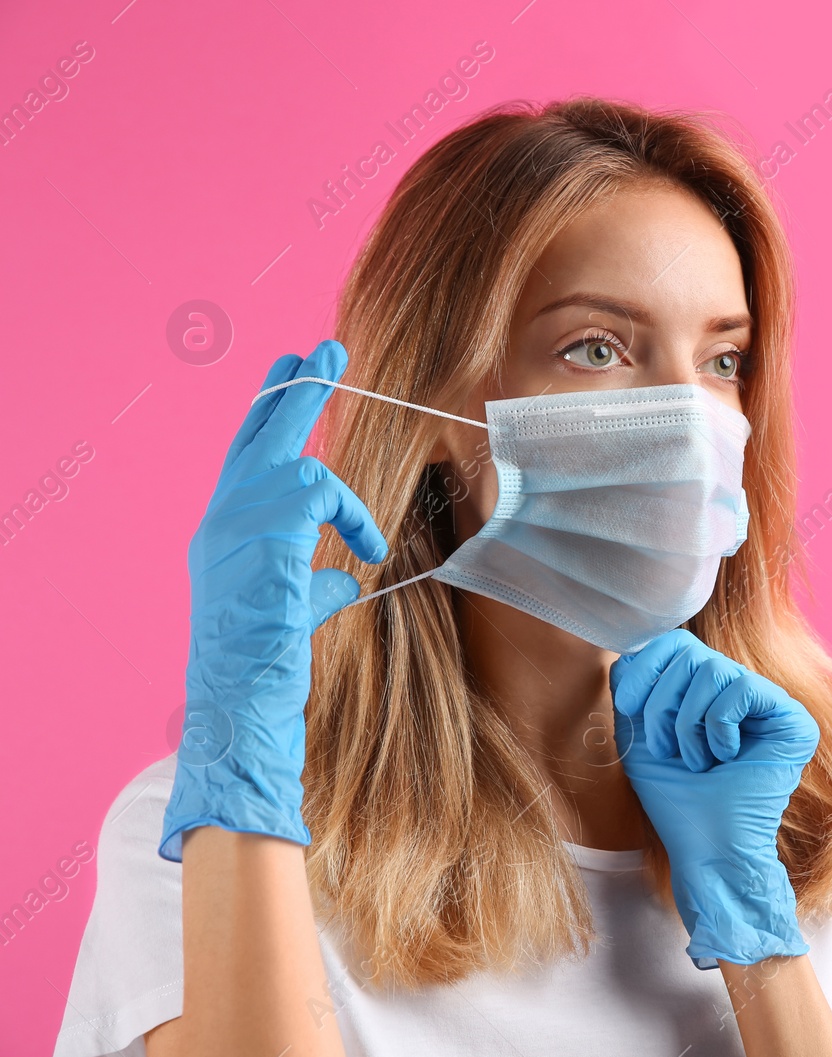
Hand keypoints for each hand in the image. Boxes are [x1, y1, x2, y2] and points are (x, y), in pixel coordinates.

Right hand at [159, 340, 386, 861]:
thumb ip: (316, 584)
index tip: (287, 379)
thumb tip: (349, 577)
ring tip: (340, 377)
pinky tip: (368, 547)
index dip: (268, 419)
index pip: (245, 461)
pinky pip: (322, 491)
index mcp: (224, 532)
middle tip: (322, 348)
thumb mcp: (294, 611)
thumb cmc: (267, 663)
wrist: (241, 692)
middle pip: (256, 436)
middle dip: (292, 389)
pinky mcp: (267, 528)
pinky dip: (352, 514)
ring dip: (324, 425)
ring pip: (292, 453)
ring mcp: (238, 521)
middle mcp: (222, 519)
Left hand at [609, 629, 819, 968]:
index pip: (676, 644)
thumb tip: (627, 649)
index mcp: (709, 693)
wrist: (708, 849)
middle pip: (690, 652)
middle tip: (667, 748)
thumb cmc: (676, 801)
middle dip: (663, 702)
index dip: (646, 664)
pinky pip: (742, 689)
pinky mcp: (793, 719)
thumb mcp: (640, 738)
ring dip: (689, 722)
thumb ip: (633, 691)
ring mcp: (769, 704)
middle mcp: (741, 691)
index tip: (628, 705)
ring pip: (714, 669)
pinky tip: (726, 757)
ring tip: (697, 761)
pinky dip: (720, 726)